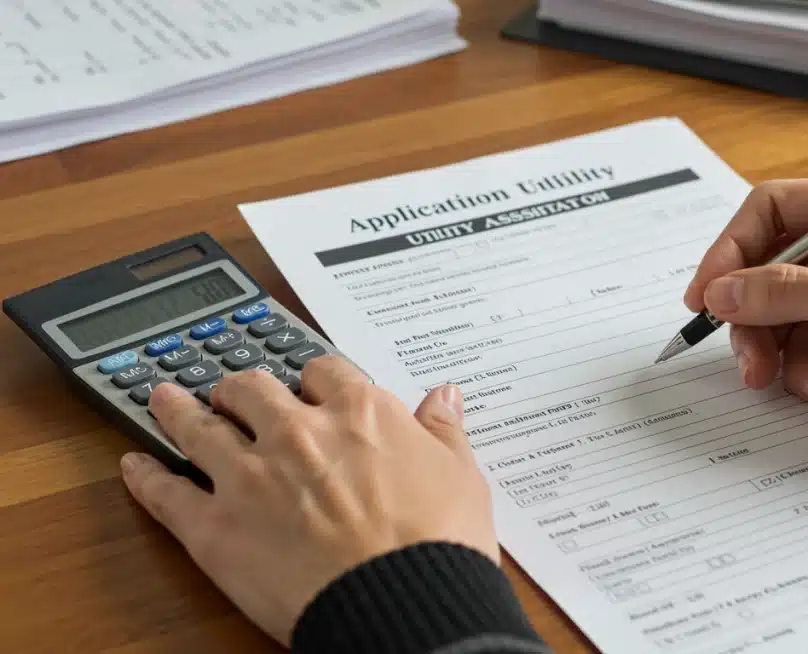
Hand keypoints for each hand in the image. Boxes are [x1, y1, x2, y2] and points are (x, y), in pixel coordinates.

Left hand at [119, 357, 496, 646]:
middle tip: (236, 394)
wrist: (406, 604)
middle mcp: (298, 431)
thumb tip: (444, 397)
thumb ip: (443, 431)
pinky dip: (145, 476)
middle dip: (242, 388)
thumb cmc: (439, 545)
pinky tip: (134, 465)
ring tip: (165, 399)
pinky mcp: (215, 527)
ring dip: (178, 409)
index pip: (325, 372)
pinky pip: (166, 492)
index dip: (314, 378)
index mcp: (360, 413)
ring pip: (199, 425)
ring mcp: (250, 476)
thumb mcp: (462, 476)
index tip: (312, 386)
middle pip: (254, 388)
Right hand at [684, 178, 807, 452]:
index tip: (705, 295)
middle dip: (755, 315)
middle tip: (747, 360)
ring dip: (781, 352)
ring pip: (790, 316)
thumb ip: (790, 293)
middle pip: (776, 269)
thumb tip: (720, 291)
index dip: (732, 249)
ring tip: (792, 384)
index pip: (779, 209)